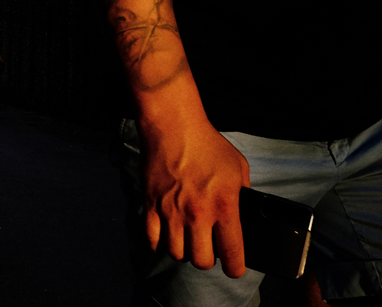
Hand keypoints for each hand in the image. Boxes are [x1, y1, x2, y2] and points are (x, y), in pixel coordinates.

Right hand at [140, 119, 249, 277]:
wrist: (174, 127)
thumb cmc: (208, 144)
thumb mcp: (238, 167)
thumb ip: (243, 193)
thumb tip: (243, 212)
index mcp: (224, 206)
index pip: (232, 254)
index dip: (236, 268)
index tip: (234, 268)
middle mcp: (197, 214)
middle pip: (201, 260)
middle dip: (207, 260)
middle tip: (208, 250)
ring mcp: (171, 211)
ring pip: (176, 253)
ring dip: (183, 252)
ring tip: (187, 241)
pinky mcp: (151, 204)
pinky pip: (152, 238)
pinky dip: (159, 243)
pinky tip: (165, 236)